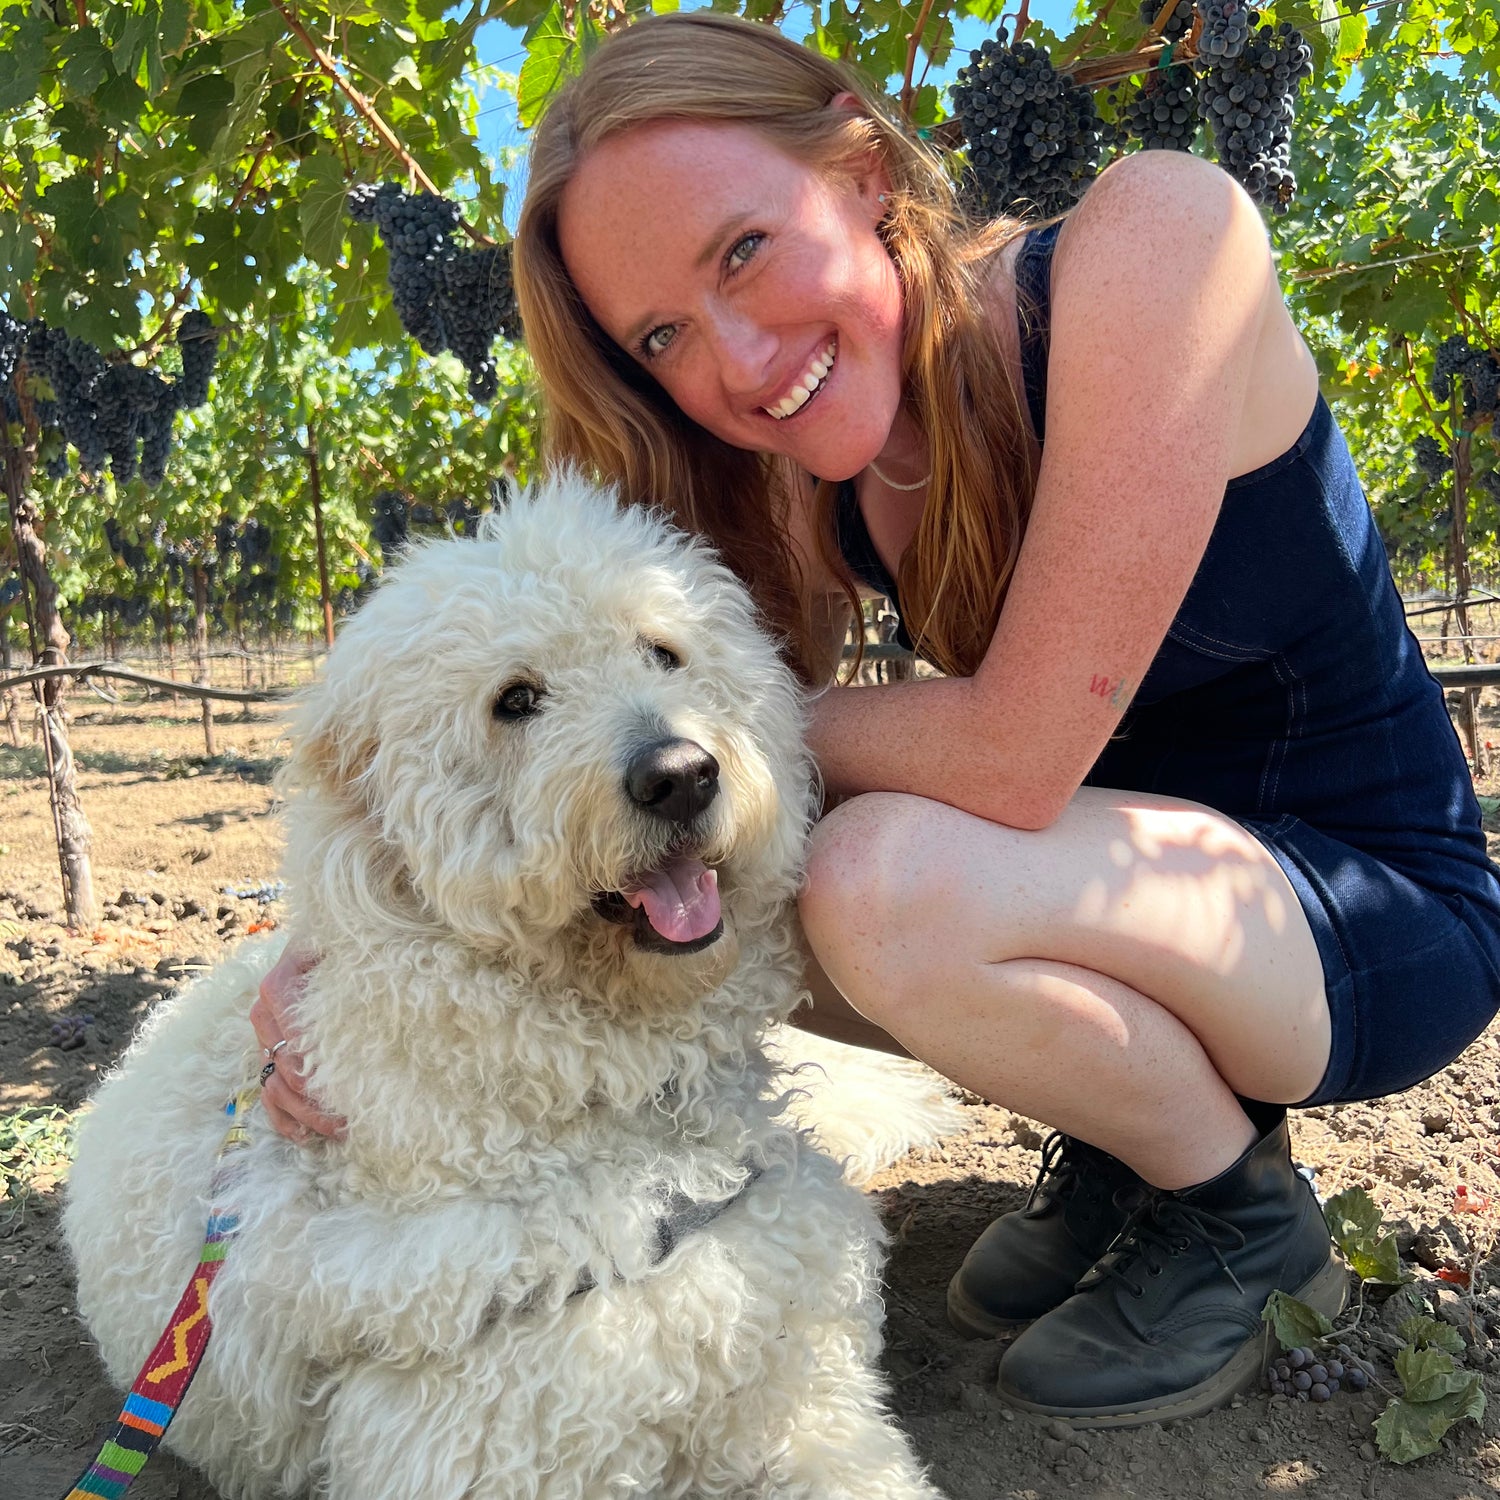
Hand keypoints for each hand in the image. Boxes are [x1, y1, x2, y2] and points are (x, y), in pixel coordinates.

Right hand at [250, 942, 345, 1142]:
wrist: (322, 943)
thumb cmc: (345, 946)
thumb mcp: (349, 951)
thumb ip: (351, 974)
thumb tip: (377, 1004)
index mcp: (280, 987)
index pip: (296, 1041)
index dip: (321, 1071)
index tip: (352, 1090)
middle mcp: (265, 1015)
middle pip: (287, 1071)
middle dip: (319, 1101)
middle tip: (354, 1119)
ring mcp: (264, 1037)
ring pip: (276, 1088)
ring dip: (306, 1116)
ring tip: (340, 1131)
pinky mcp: (269, 1053)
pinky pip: (267, 1095)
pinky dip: (283, 1119)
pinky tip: (305, 1136)